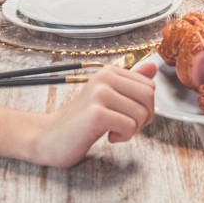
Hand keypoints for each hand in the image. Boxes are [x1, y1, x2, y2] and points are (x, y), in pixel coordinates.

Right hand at [32, 63, 156, 167]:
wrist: (50, 137)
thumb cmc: (82, 121)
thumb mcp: (108, 98)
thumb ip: (131, 83)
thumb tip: (153, 65)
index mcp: (109, 72)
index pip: (149, 86)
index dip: (145, 107)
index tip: (127, 116)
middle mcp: (104, 77)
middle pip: (148, 97)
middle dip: (143, 118)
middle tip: (124, 126)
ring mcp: (99, 94)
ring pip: (141, 113)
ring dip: (132, 130)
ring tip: (113, 131)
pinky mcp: (96, 113)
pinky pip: (129, 126)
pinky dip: (123, 137)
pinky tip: (109, 137)